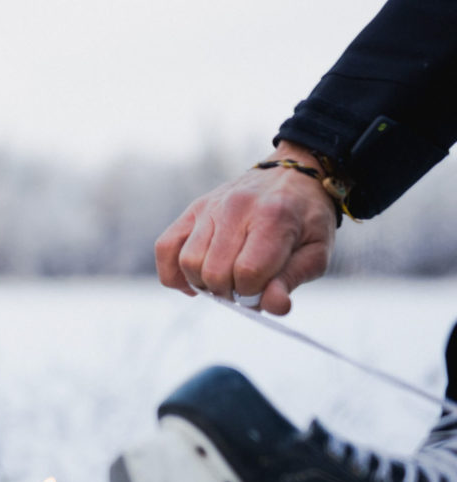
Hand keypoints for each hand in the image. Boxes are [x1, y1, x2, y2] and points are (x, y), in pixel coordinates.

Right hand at [154, 142, 335, 314]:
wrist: (293, 175)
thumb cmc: (306, 219)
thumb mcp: (316, 251)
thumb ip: (292, 280)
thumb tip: (274, 306)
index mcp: (273, 216)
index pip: (248, 272)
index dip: (255, 293)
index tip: (265, 291)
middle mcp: (236, 208)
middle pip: (215, 272)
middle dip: (230, 292)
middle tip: (246, 289)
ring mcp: (209, 207)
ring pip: (188, 263)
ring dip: (205, 284)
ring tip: (225, 282)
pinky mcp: (193, 210)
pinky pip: (165, 247)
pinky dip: (174, 273)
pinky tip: (193, 282)